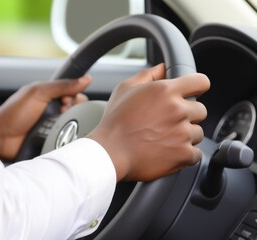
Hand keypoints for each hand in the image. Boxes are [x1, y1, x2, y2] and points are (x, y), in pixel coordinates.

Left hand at [0, 76, 91, 159]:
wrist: (1, 137)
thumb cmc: (15, 112)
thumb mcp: (39, 93)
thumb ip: (62, 85)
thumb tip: (86, 79)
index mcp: (52, 98)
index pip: (75, 95)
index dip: (76, 97)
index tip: (66, 100)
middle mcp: (55, 112)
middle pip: (78, 111)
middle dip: (74, 111)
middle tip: (62, 112)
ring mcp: (54, 128)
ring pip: (75, 126)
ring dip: (71, 125)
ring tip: (59, 125)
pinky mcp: (53, 142)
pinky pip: (68, 140)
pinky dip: (68, 138)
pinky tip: (62, 136)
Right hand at [87, 64, 209, 181]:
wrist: (110, 152)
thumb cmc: (115, 122)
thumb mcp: (125, 89)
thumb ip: (148, 75)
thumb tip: (164, 68)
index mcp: (165, 91)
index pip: (201, 81)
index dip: (197, 87)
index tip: (193, 94)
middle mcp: (177, 110)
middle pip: (201, 110)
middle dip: (187, 115)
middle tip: (167, 122)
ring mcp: (182, 133)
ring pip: (198, 133)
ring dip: (185, 136)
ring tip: (163, 139)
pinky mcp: (184, 154)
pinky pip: (196, 153)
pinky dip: (184, 155)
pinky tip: (167, 152)